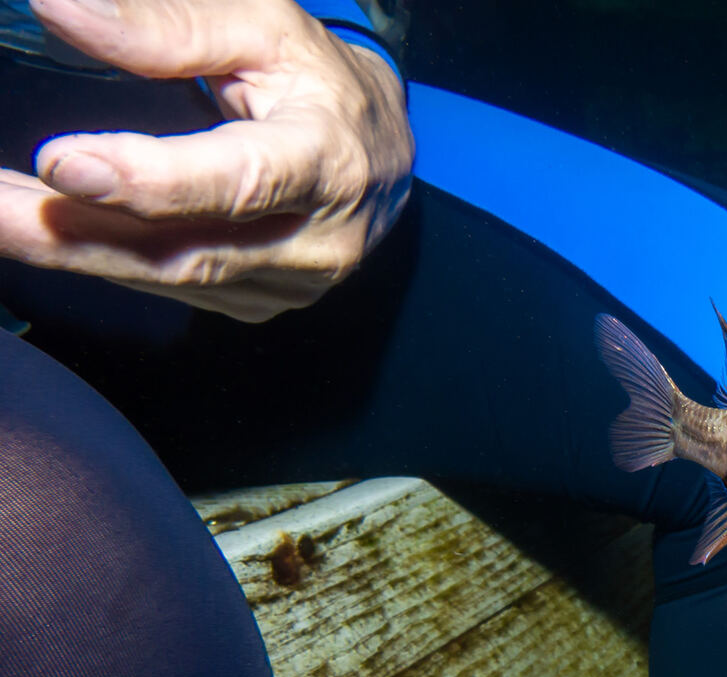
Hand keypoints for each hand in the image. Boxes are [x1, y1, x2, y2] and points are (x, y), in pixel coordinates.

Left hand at [0, 0, 414, 321]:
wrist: (381, 155)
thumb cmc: (321, 81)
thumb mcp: (261, 25)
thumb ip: (168, 25)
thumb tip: (59, 10)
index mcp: (329, 160)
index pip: (240, 181)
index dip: (152, 181)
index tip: (64, 163)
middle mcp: (320, 239)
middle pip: (187, 251)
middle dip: (76, 234)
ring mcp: (293, 283)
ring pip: (169, 279)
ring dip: (73, 250)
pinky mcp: (263, 302)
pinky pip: (173, 289)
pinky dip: (105, 260)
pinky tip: (51, 230)